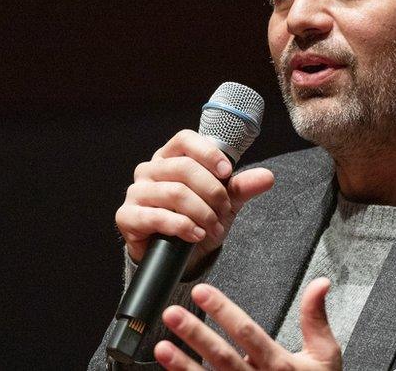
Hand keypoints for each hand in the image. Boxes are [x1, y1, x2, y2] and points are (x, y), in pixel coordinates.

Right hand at [115, 129, 274, 270]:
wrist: (181, 255)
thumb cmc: (199, 218)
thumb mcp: (226, 202)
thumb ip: (242, 187)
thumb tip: (268, 177)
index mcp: (172, 157)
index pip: (185, 140)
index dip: (208, 153)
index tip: (227, 173)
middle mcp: (151, 170)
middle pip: (183, 168)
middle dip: (211, 192)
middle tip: (224, 212)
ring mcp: (136, 192)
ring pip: (174, 192)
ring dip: (201, 212)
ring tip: (214, 228)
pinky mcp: (127, 216)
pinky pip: (154, 216)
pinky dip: (181, 226)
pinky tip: (196, 235)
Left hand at [153, 279, 341, 370]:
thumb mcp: (325, 355)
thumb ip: (316, 318)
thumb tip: (320, 284)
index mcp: (280, 365)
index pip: (248, 333)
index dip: (224, 311)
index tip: (202, 292)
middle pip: (222, 356)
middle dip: (195, 334)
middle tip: (172, 314)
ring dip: (182, 364)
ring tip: (161, 347)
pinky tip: (169, 370)